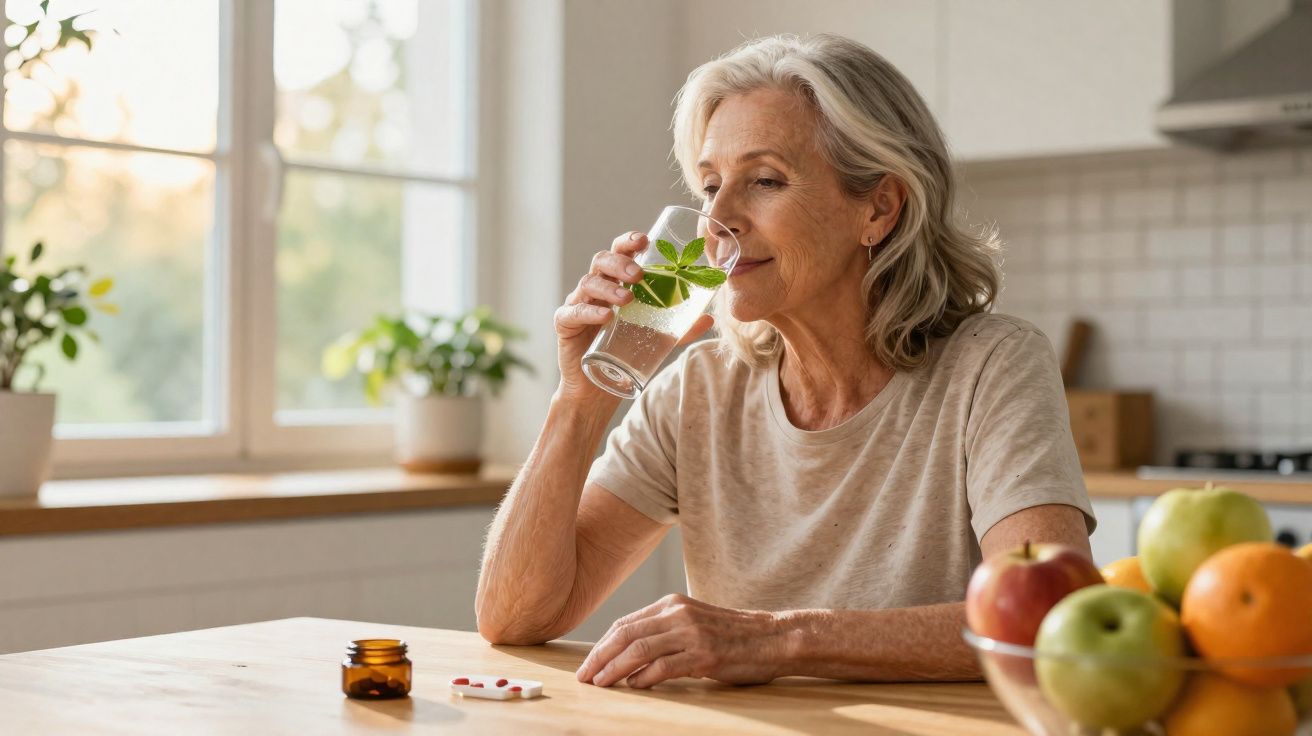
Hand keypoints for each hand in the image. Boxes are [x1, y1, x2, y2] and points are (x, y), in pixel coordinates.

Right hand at [553, 232, 713, 403]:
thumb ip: (680, 328)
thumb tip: (709, 318)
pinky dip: (589, 312)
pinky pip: (573, 313)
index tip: (644, 240)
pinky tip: (606, 316)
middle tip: (639, 275)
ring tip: (626, 299)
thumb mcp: (657, 339)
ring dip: (608, 287)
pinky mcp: (565, 324)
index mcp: (615, 283)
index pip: (619, 253)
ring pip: (588, 283)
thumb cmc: (625, 354)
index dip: (628, 242)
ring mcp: (578, 304)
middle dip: (620, 263)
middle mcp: (595, 289)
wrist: (599, 386)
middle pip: (601, 261)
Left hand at [575, 593, 785, 688]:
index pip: (626, 623)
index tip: (589, 663)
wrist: (774, 637)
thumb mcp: (695, 623)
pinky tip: (634, 686)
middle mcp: (678, 614)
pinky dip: (644, 677)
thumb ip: (665, 633)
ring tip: (600, 683)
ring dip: (614, 668)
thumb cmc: (734, 635)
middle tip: (585, 676)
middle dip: (599, 656)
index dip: (602, 645)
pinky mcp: (704, 654)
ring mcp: (691, 633)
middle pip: (625, 634)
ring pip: (639, 649)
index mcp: (673, 604)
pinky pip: (664, 666)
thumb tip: (630, 659)